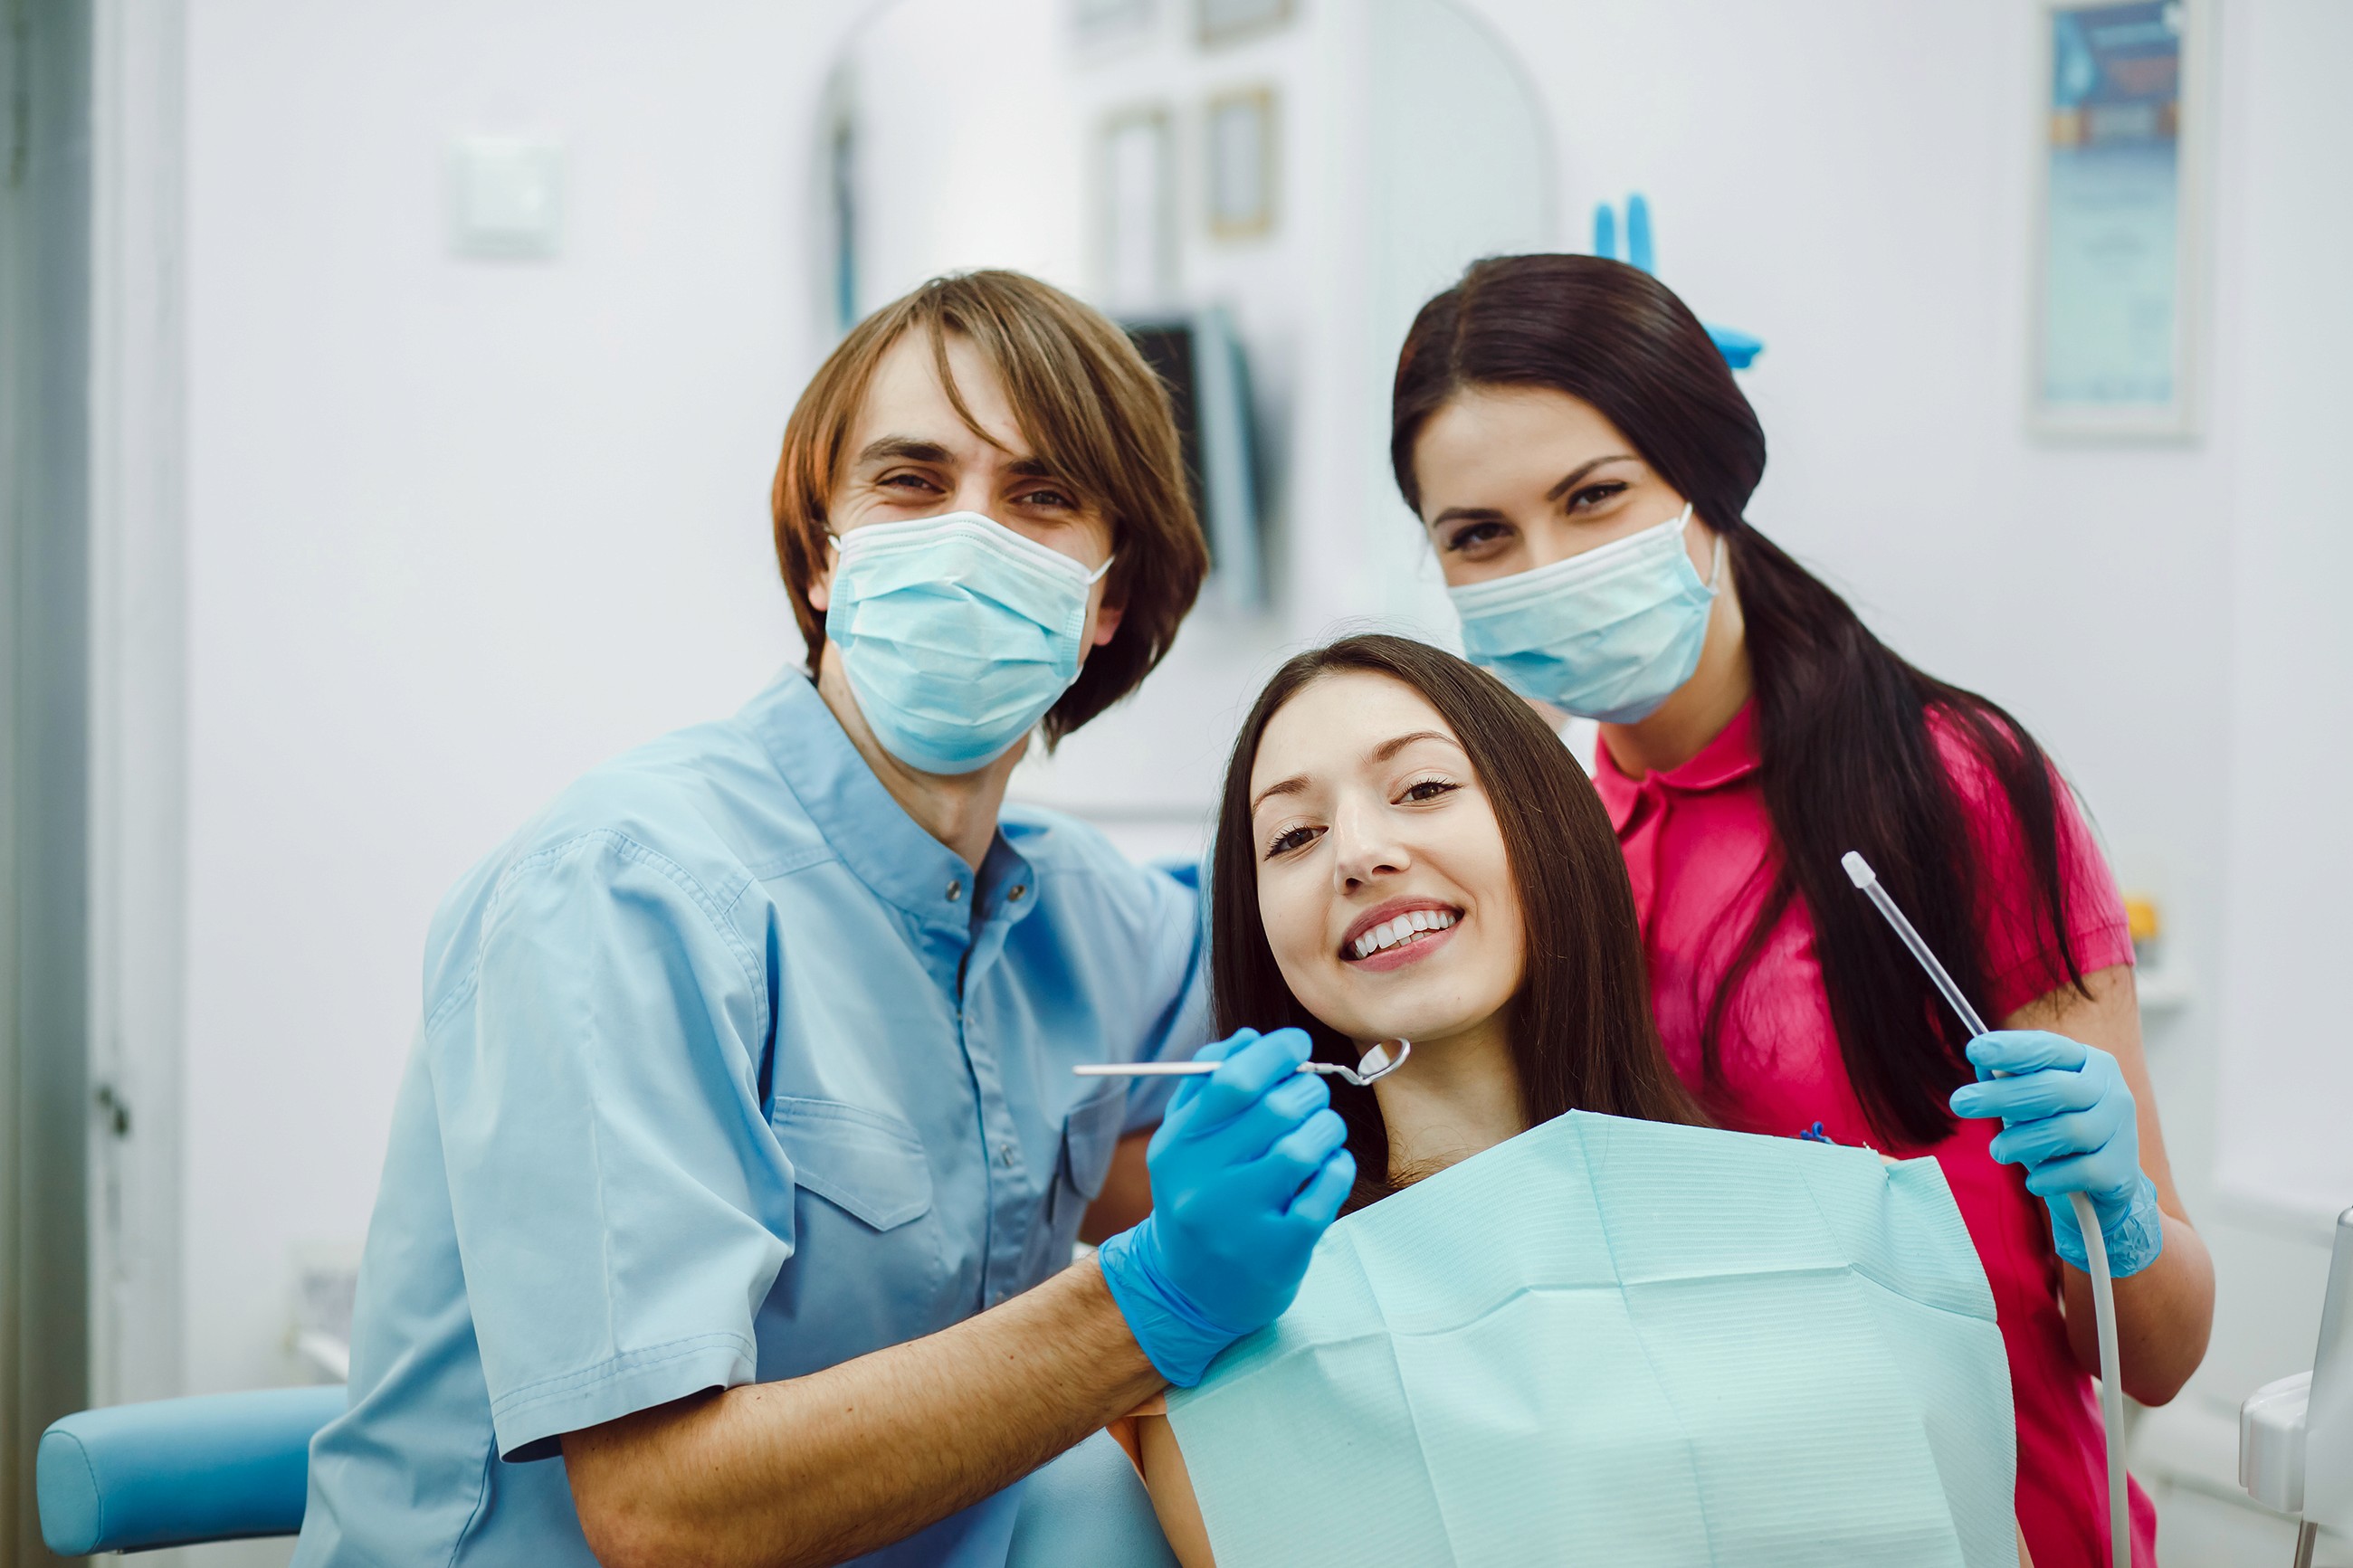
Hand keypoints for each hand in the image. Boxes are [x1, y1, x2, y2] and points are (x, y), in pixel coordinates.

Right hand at [1095, 1027, 1355, 1385]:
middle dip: (1307, 1090)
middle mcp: (1205, 1183)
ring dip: (1326, 1127)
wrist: (1191, 1290)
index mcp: (1178, 1146)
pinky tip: (1327, 1167)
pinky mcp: (1280, 1250)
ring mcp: (1242, 1220)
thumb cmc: (1197, 1196)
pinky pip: (1326, 1189)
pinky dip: (1338, 1167)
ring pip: (1305, 1146)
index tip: (1297, 1044)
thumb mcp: (1184, 1141)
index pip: (1233, 1080)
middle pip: (1276, 1108)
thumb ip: (1209, 1084)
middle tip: (1310, 1095)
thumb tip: (1251, 1038)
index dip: (1275, 1052)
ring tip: (1320, 1132)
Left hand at [1949, 1030, 2163, 1276]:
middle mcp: (2111, 1091)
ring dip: (2021, 1141)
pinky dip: (2049, 1176)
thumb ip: (2008, 1078)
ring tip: (1998, 1150)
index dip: (2011, 1049)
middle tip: (1961, 1102)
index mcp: (2089, 1063)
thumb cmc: (2058, 1129)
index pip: (2049, 1048)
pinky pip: (2080, 1171)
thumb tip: (1981, 1062)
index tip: (1974, 1050)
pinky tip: (2033, 1180)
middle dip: (2002, 1096)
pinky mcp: (2120, 1170)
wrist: (2101, 1181)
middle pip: (2055, 1089)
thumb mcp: (2032, 1099)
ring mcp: (2121, 1131)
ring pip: (2067, 1131)